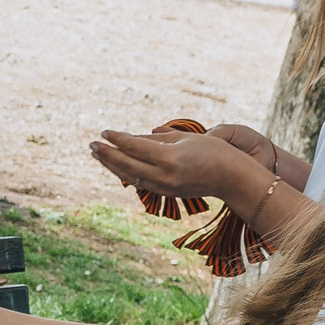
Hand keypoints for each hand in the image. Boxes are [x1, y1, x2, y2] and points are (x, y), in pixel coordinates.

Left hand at [89, 124, 281, 206]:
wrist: (232, 179)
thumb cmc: (214, 151)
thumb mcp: (186, 139)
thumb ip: (158, 139)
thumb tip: (132, 138)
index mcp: (170, 159)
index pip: (135, 147)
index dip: (118, 139)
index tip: (104, 131)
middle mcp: (165, 176)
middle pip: (127, 164)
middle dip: (107, 154)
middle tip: (91, 144)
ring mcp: (165, 187)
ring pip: (131, 176)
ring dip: (112, 165)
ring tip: (97, 154)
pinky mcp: (167, 193)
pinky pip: (140, 182)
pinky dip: (126, 174)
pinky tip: (117, 166)